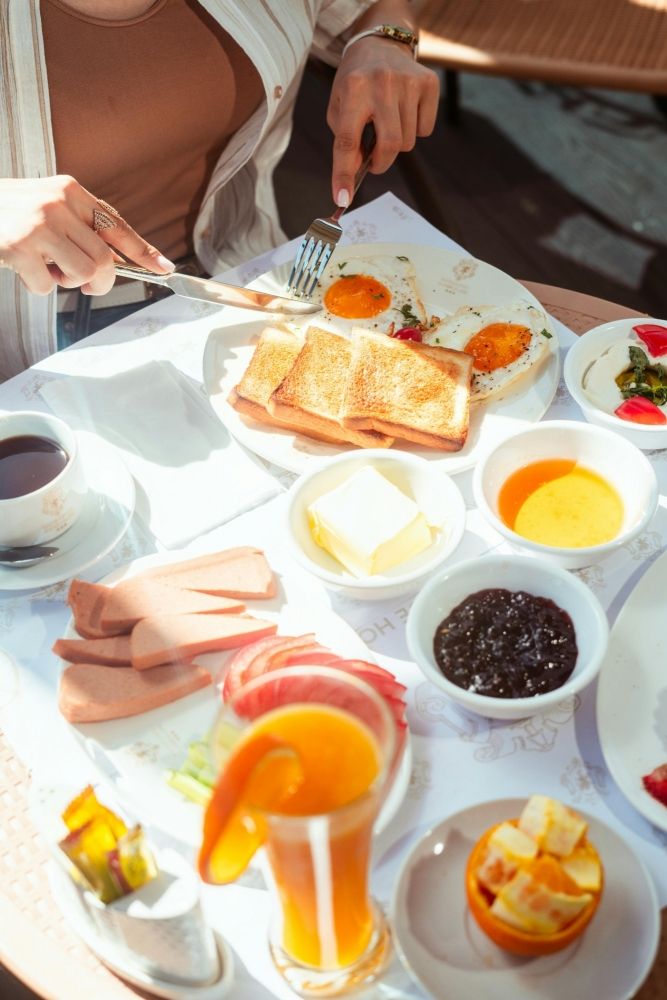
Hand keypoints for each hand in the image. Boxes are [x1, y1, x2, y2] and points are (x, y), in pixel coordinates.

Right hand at [0, 176, 173, 295]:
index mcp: (70, 190)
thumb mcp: (48, 206)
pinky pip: (48, 286)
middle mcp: (58, 203)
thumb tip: (118, 259)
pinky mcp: (19, 246)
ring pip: (84, 273)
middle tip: (83, 284)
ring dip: (68, 283)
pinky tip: (23, 270)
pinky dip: (39, 287)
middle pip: (105, 259)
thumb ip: (80, 226)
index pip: (116, 224)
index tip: (163, 267)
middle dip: (99, 281)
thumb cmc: (9, 213)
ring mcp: (39, 224)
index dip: (143, 250)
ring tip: (47, 269)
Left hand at [327, 39, 439, 206]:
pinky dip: (414, 129)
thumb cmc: (356, 84)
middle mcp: (383, 83)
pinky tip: (404, 110)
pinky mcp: (429, 83)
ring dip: (397, 142)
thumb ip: (345, 141)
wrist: (381, 44)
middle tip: (374, 159)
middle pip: (389, 147)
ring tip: (388, 121)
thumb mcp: (339, 107)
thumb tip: (356, 174)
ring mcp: (409, 82)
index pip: (347, 141)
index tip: (341, 199)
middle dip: (381, 162)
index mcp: (353, 89)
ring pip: (408, 142)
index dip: (343, 173)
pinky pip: (425, 130)